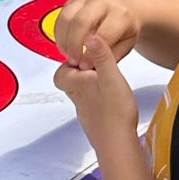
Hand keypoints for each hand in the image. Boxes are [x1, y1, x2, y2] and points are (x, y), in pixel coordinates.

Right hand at [54, 0, 141, 64]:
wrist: (124, 7)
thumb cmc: (125, 28)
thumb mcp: (125, 46)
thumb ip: (107, 55)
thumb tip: (87, 65)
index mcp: (121, 14)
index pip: (102, 35)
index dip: (90, 54)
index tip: (85, 66)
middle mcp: (103, 2)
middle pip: (80, 22)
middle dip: (73, 45)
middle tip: (74, 61)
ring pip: (66, 17)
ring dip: (63, 39)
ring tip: (68, 54)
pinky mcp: (73, 0)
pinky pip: (60, 16)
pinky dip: (59, 33)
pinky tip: (64, 44)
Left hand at [54, 35, 140, 149]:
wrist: (117, 144)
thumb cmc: (113, 111)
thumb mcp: (110, 76)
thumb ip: (101, 55)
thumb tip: (90, 35)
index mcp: (75, 84)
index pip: (61, 71)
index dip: (71, 62)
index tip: (86, 56)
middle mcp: (77, 98)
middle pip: (71, 82)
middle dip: (82, 73)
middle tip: (99, 67)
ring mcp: (85, 112)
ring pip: (83, 94)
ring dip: (92, 86)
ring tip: (110, 81)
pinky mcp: (96, 122)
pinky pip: (93, 105)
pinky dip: (100, 99)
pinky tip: (114, 100)